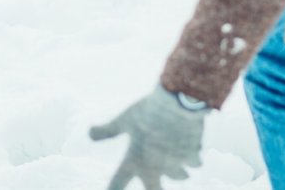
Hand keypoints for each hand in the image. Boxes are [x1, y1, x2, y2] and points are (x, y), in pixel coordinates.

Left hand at [89, 86, 206, 189]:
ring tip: (181, 169)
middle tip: (156, 187)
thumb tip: (89, 133)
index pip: (119, 181)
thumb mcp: (124, 119)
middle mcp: (155, 166)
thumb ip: (108, 131)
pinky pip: (196, 162)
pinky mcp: (193, 155)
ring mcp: (176, 163)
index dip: (113, 188)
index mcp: (135, 159)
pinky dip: (194, 157)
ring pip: (181, 176)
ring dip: (180, 173)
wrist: (177, 103)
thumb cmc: (148, 111)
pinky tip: (194, 149)